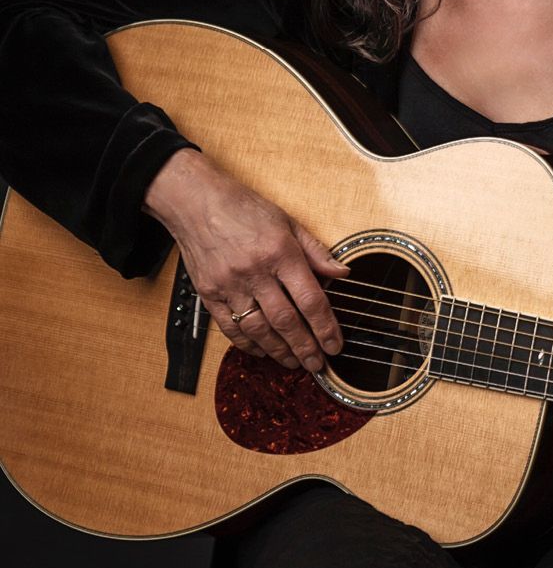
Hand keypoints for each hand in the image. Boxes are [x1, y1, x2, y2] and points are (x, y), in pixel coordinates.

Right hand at [143, 147, 348, 370]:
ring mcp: (230, 285)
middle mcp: (255, 272)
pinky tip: (263, 350)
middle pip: (286, 321)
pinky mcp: (209, 294)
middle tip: (318, 365)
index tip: (335, 344)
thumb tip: (342, 273)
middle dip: (305, 348)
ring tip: (295, 362)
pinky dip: (248, 344)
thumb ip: (316, 251)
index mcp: (280, 252)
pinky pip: (230, 328)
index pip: (310, 299)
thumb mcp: (288, 222)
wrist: (196, 202)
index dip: (326, 327)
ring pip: (259, 330)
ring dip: (280, 351)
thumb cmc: (244, 208)